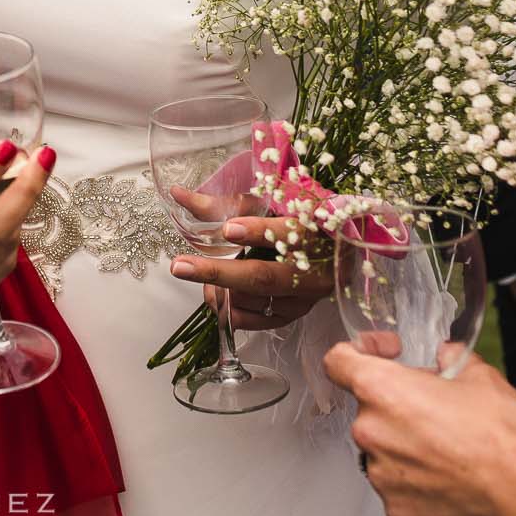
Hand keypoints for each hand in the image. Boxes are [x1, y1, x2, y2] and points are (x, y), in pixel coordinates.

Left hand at [170, 215, 331, 329]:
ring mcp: (305, 297)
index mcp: (313, 232)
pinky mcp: (296, 314)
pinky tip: (221, 293)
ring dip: (220, 290)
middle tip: (180, 266)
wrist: (336, 252)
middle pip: (263, 276)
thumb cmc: (297, 221)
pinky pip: (256, 321)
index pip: (287, 232)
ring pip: (255, 300)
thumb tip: (180, 195)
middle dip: (218, 272)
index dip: (257, 231)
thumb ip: (227, 204)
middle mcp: (313, 269)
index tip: (228, 229)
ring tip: (206, 273)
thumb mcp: (270, 204)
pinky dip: (231, 310)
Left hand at [326, 342, 515, 515]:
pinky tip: (447, 477)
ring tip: (447, 449)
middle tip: (434, 411)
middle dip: (398, 407)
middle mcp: (371, 431)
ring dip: (406, 447)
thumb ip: (451, 359)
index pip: (338, 362)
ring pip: (383, 451)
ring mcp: (381, 474)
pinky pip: (397, 488)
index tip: (384, 356)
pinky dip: (416, 483)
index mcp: (381, 390)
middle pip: (369, 410)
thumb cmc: (501, 433)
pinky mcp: (396, 509)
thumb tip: (447, 356)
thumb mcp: (478, 374)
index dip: (359, 353)